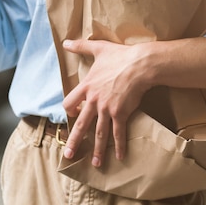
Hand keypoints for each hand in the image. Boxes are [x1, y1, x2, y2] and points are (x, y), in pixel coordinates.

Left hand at [61, 39, 150, 166]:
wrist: (139, 65)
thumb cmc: (119, 56)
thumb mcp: (98, 48)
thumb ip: (80, 47)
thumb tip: (66, 41)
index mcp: (86, 87)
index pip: (69, 103)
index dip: (70, 110)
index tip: (73, 115)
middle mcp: (94, 100)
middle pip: (81, 124)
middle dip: (74, 141)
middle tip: (68, 155)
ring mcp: (107, 108)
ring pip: (98, 132)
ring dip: (96, 149)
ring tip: (94, 163)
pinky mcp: (121, 113)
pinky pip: (118, 133)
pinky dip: (119, 145)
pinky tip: (119, 157)